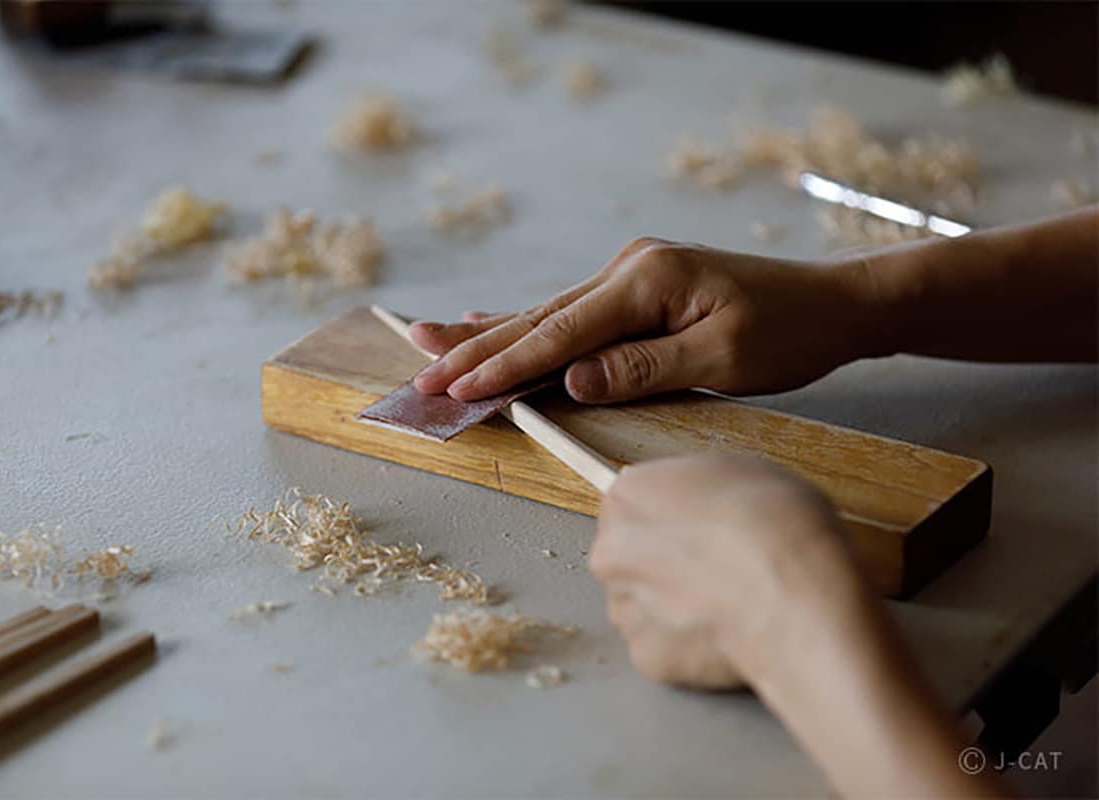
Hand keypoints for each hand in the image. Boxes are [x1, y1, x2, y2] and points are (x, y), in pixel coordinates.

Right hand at [410, 237, 871, 402]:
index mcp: (647, 279)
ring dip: (488, 334)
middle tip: (420, 371)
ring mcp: (630, 275)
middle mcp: (629, 268)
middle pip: (540, 317)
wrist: (833, 304)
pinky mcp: (637, 289)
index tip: (456, 388)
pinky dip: (525, 324)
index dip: (505, 364)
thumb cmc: (789, 332)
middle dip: (476, 349)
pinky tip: (487, 320)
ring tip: (429, 343)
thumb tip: (571, 381)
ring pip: (547, 313)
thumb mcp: (722, 357)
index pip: (562, 333)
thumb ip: (642, 368)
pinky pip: (570, 313)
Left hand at [588, 453, 869, 690]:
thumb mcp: (740, 472)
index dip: (672, 520)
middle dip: (666, 566)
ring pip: (645, 607)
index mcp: (628, 497)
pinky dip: (693, 647)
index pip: (634, 506)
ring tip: (729, 604)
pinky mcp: (648, 656)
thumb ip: (698, 491)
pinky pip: (667, 649)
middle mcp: (611, 552)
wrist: (796, 593)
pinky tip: (729, 633)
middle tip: (717, 571)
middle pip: (631, 559)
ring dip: (676, 608)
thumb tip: (698, 506)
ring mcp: (625, 608)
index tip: (698, 531)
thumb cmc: (777, 525)